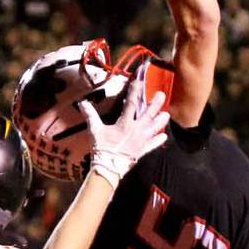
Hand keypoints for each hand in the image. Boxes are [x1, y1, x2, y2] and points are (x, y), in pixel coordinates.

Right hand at [79, 72, 169, 187]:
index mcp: (124, 123)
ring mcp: (140, 140)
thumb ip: (90, 115)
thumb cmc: (101, 148)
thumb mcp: (95, 130)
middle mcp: (135, 130)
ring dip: (160, 121)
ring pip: (154, 128)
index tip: (138, 82)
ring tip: (166, 114)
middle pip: (148, 114)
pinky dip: (158, 141)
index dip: (134, 91)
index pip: (131, 103)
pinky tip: (163, 136)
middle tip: (162, 94)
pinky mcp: (142, 151)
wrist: (108, 166)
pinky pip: (152, 145)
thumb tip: (82, 103)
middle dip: (156, 103)